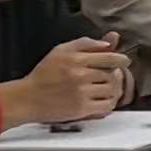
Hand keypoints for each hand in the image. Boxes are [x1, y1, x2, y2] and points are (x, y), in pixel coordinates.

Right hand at [7, 37, 132, 125]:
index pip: (109, 58)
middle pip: (112, 74)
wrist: (26, 98)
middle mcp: (79, 75)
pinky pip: (106, 106)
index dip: (121, 59)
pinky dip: (109, 104)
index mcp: (75, 59)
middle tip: (110, 77)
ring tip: (106, 89)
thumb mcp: (61, 51)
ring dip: (113, 90)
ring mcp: (81, 93)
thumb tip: (111, 40)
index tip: (124, 61)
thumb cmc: (44, 74)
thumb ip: (87, 43)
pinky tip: (103, 100)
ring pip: (112, 90)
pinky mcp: (81, 109)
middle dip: (114, 76)